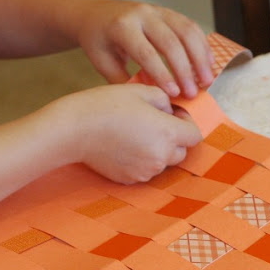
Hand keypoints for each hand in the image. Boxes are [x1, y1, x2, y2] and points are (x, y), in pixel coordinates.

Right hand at [48, 84, 201, 183]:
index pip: (195, 135)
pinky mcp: (129, 179)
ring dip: (157, 150)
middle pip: (181, 152)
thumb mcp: (141, 90)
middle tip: (154, 124)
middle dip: (174, 140)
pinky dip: (140, 160)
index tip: (174, 116)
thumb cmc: (106, 106)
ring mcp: (144, 171)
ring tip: (135, 134)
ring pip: (162, 162)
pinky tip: (123, 145)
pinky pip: (144, 170)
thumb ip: (165, 99)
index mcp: (167, 133)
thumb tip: (171, 110)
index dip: (187, 124)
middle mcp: (160, 156)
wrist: (75, 130)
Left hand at [74, 0, 213, 98]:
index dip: (162, 74)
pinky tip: (208, 63)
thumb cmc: (98, 41)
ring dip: (200, 58)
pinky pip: (190, 26)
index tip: (174, 94)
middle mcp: (141, 15)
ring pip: (186, 31)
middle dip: (185, 70)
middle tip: (192, 93)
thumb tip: (148, 100)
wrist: (96, 15)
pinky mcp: (167, 12)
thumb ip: (124, 81)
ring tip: (206, 81)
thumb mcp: (102, 63)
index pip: (146, 53)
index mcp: (122, 27)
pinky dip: (202, 45)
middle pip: (170, 42)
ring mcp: (157, 10)